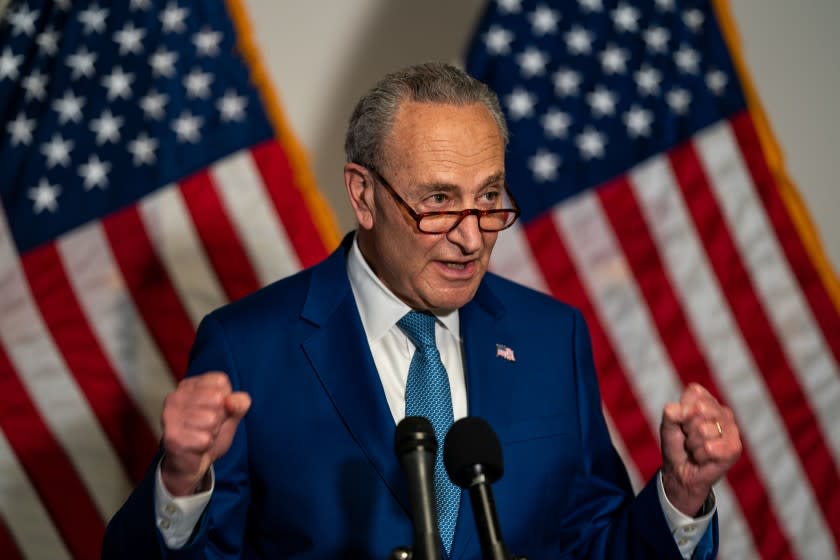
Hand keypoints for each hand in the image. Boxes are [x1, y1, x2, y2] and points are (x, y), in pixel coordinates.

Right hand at [160, 372, 250, 495]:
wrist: (191, 463)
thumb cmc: (209, 433)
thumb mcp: (232, 414)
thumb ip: (239, 403)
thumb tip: (232, 400)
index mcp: (191, 385)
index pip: (221, 382)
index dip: (226, 400)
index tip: (214, 410)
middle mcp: (176, 396)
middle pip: (217, 399)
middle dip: (219, 417)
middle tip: (208, 426)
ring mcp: (170, 416)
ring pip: (211, 419)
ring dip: (212, 432)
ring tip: (201, 435)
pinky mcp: (171, 437)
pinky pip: (205, 439)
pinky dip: (206, 446)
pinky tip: (195, 446)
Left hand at [660, 383, 741, 515]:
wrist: (680, 471)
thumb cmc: (676, 444)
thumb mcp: (667, 424)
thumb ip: (671, 412)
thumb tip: (686, 411)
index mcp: (707, 400)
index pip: (695, 393)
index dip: (683, 409)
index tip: (682, 421)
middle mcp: (723, 411)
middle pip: (700, 410)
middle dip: (688, 428)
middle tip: (689, 437)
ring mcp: (732, 429)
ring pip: (704, 430)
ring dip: (693, 444)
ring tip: (696, 448)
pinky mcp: (735, 448)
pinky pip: (710, 448)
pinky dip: (700, 456)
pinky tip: (703, 458)